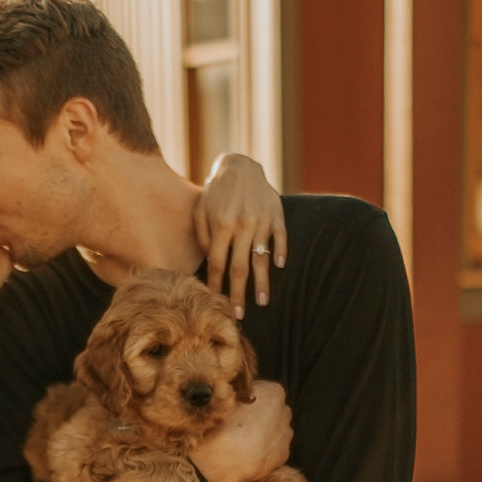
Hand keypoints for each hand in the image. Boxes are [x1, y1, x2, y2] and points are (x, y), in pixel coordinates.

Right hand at [190, 380, 291, 481]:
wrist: (221, 460)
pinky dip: (263, 450)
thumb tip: (236, 395)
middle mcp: (285, 411)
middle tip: (236, 425)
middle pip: (271, 409)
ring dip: (261, 433)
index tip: (233, 408)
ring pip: (274, 430)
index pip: (261, 390)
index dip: (245, 399)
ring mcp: (286, 435)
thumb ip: (237, 392)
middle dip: (258, 415)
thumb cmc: (219, 425)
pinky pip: (274, 449)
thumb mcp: (224, 396)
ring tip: (240, 441)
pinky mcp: (283, 456)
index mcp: (274, 392)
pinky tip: (247, 453)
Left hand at [193, 153, 287, 319]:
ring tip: (263, 302)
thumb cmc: (215, 193)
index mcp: (221, 226)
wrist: (239, 166)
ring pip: (262, 258)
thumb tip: (211, 263)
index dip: (217, 285)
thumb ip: (203, 236)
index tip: (216, 302)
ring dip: (262, 282)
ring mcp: (261, 220)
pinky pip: (280, 238)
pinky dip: (281, 253)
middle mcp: (242, 225)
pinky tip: (280, 268)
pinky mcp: (277, 214)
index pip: (218, 263)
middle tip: (239, 315)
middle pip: (239, 267)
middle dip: (238, 294)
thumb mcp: (201, 210)